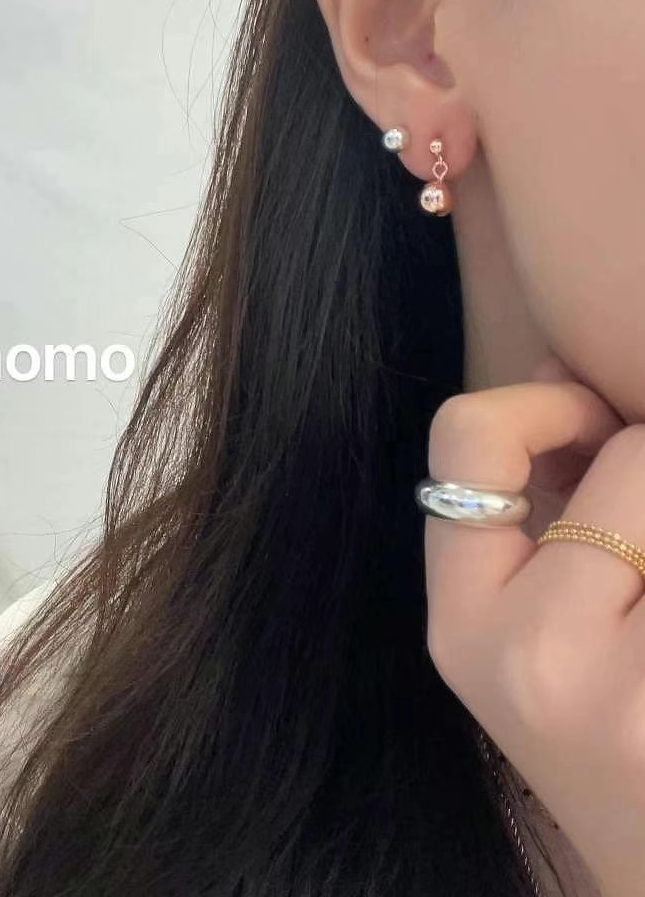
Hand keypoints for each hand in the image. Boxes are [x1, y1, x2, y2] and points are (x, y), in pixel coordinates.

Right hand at [424, 359, 644, 895]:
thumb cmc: (591, 730)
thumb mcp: (518, 626)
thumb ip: (525, 502)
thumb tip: (567, 358)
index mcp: (460, 625)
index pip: (466, 437)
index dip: (541, 405)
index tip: (589, 431)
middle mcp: (531, 657)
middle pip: (629, 455)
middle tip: (639, 533)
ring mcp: (628, 692)